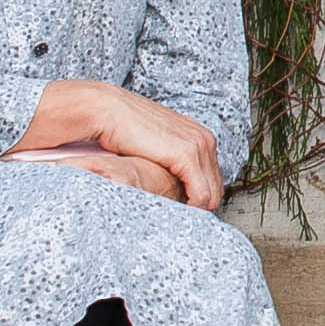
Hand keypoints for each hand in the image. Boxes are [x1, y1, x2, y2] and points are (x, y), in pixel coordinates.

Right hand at [26, 75, 225, 209]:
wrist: (108, 110)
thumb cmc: (126, 129)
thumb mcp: (157, 144)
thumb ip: (170, 158)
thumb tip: (172, 181)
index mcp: (200, 136)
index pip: (213, 178)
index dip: (200, 197)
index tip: (181, 207)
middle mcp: (205, 139)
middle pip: (216, 188)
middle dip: (199, 205)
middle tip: (178, 215)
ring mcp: (199, 145)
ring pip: (211, 194)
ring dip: (194, 208)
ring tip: (173, 215)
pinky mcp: (186, 154)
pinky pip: (201, 193)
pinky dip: (192, 207)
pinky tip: (175, 210)